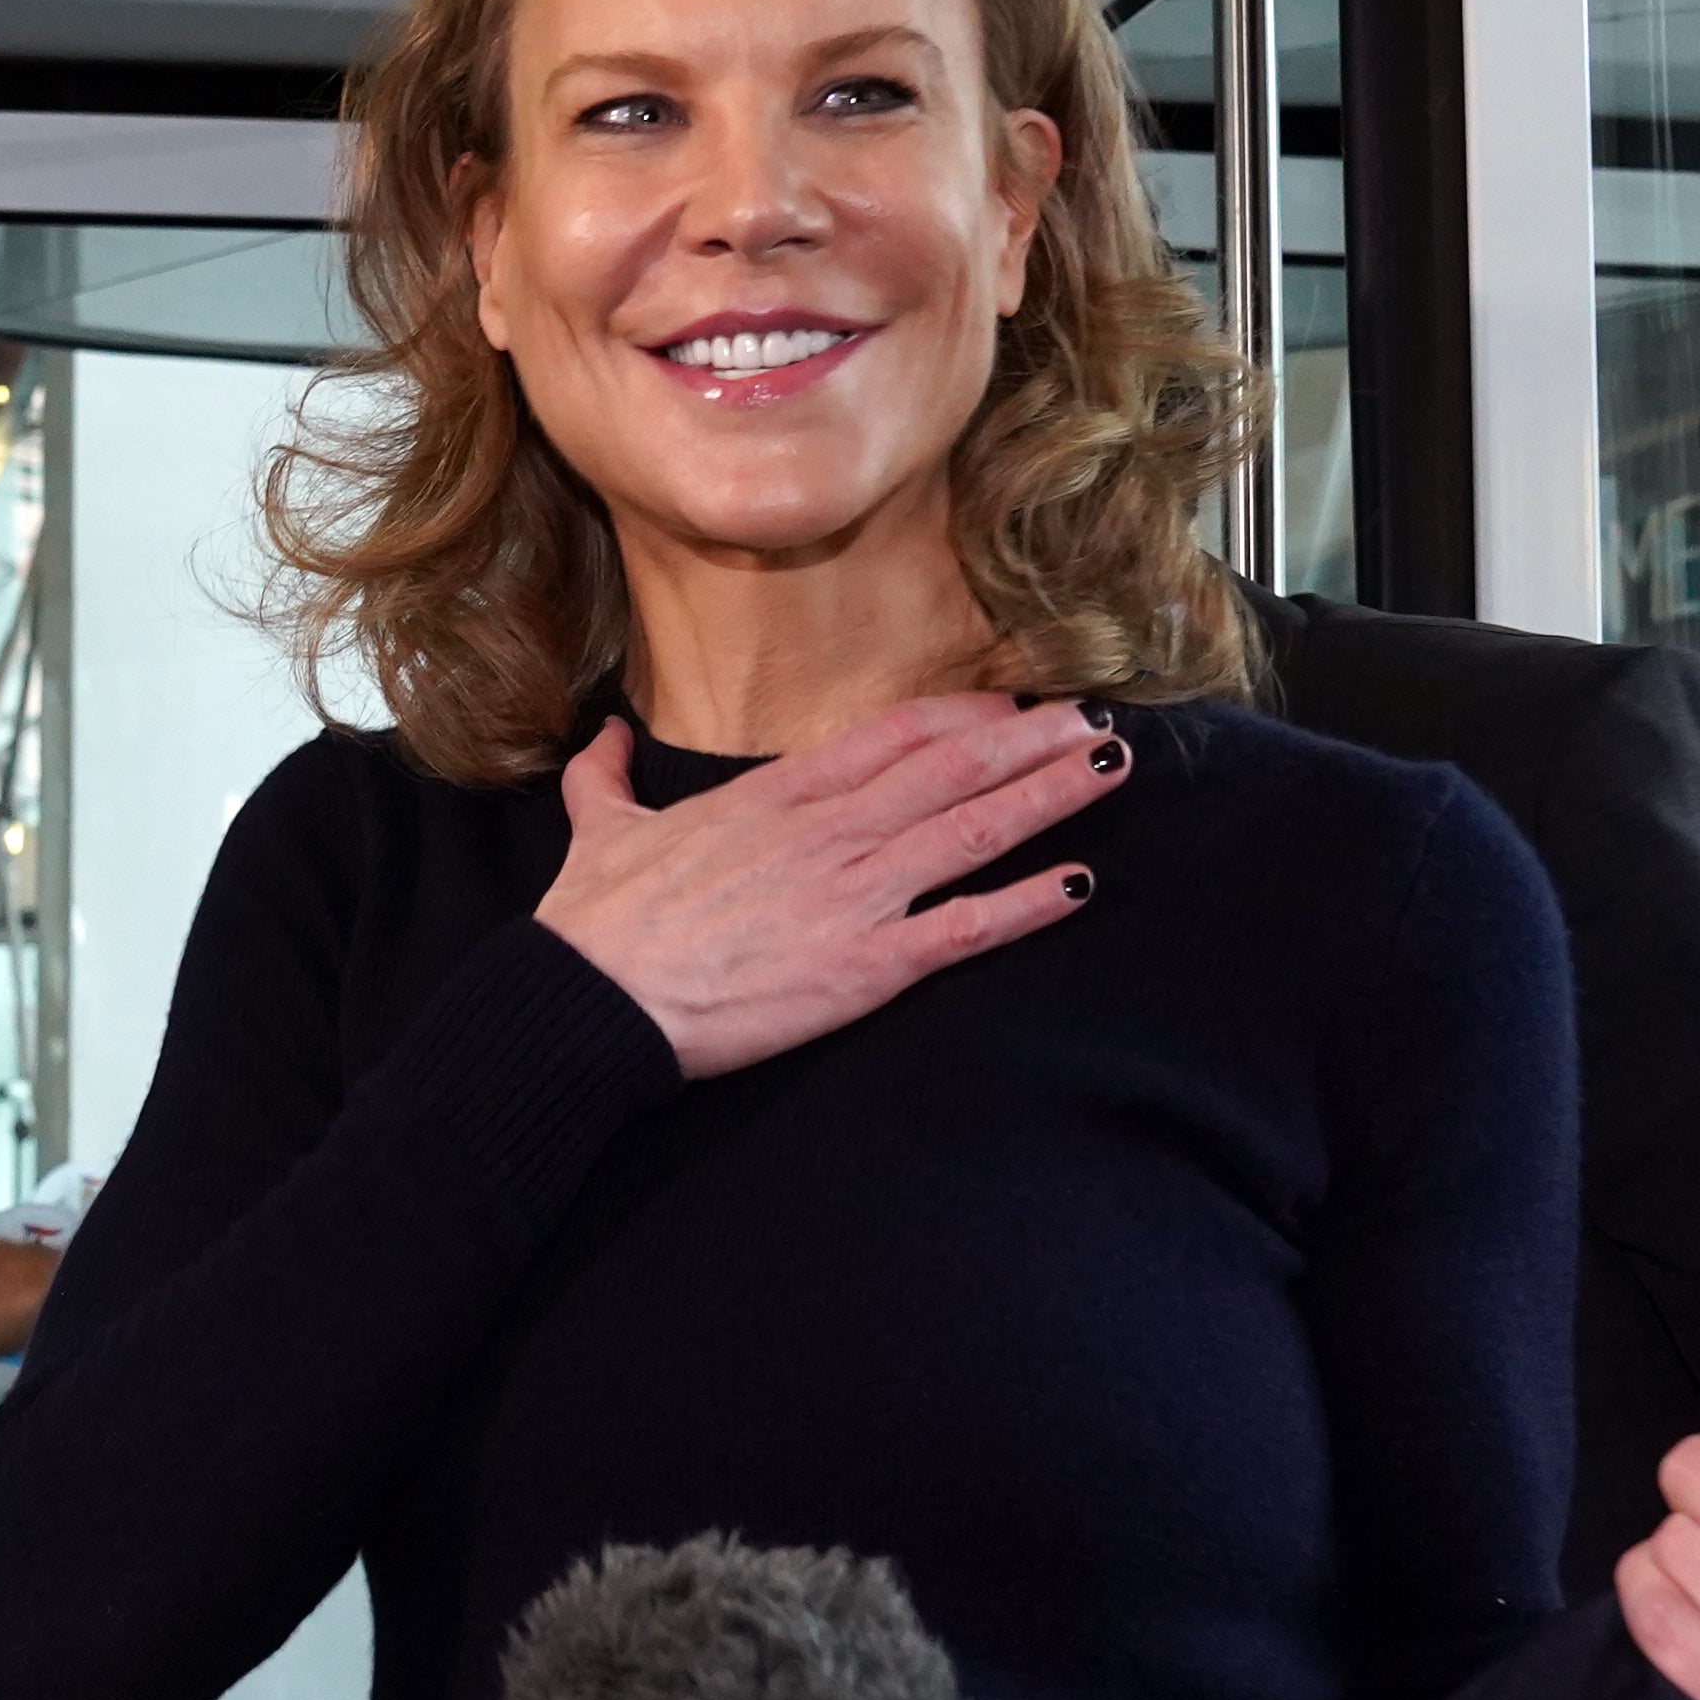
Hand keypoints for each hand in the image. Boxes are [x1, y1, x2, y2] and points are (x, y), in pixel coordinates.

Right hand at [535, 693, 1124, 1081]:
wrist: (591, 998)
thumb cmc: (596, 920)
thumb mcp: (602, 830)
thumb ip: (606, 776)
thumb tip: (601, 735)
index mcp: (776, 795)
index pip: (891, 735)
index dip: (961, 715)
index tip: (1010, 702)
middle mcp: (829, 831)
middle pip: (952, 768)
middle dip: (1030, 739)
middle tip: (1094, 715)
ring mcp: (851, 895)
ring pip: (971, 829)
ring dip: (1048, 795)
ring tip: (1109, 768)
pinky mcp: (862, 966)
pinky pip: (961, 928)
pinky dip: (1023, 904)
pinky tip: (1076, 885)